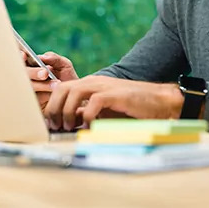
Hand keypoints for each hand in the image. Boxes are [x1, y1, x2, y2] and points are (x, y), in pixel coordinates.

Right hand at [21, 51, 78, 109]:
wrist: (75, 97)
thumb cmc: (67, 78)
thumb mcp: (64, 65)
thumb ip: (54, 58)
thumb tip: (42, 57)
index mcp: (32, 66)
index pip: (21, 60)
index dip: (19, 57)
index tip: (24, 55)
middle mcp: (28, 78)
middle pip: (23, 74)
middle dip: (33, 73)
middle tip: (45, 73)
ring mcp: (29, 91)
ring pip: (28, 88)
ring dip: (41, 86)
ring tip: (56, 85)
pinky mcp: (33, 104)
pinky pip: (34, 100)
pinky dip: (44, 97)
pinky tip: (53, 95)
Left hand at [44, 76, 183, 130]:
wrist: (159, 101)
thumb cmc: (132, 107)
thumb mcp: (105, 109)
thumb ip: (88, 111)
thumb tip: (71, 119)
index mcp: (91, 84)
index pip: (62, 88)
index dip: (52, 104)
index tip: (50, 122)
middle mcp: (95, 81)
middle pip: (63, 88)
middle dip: (54, 108)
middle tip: (55, 125)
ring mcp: (104, 86)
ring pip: (74, 93)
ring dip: (67, 111)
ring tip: (69, 126)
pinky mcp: (114, 94)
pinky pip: (93, 103)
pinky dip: (87, 117)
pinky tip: (89, 127)